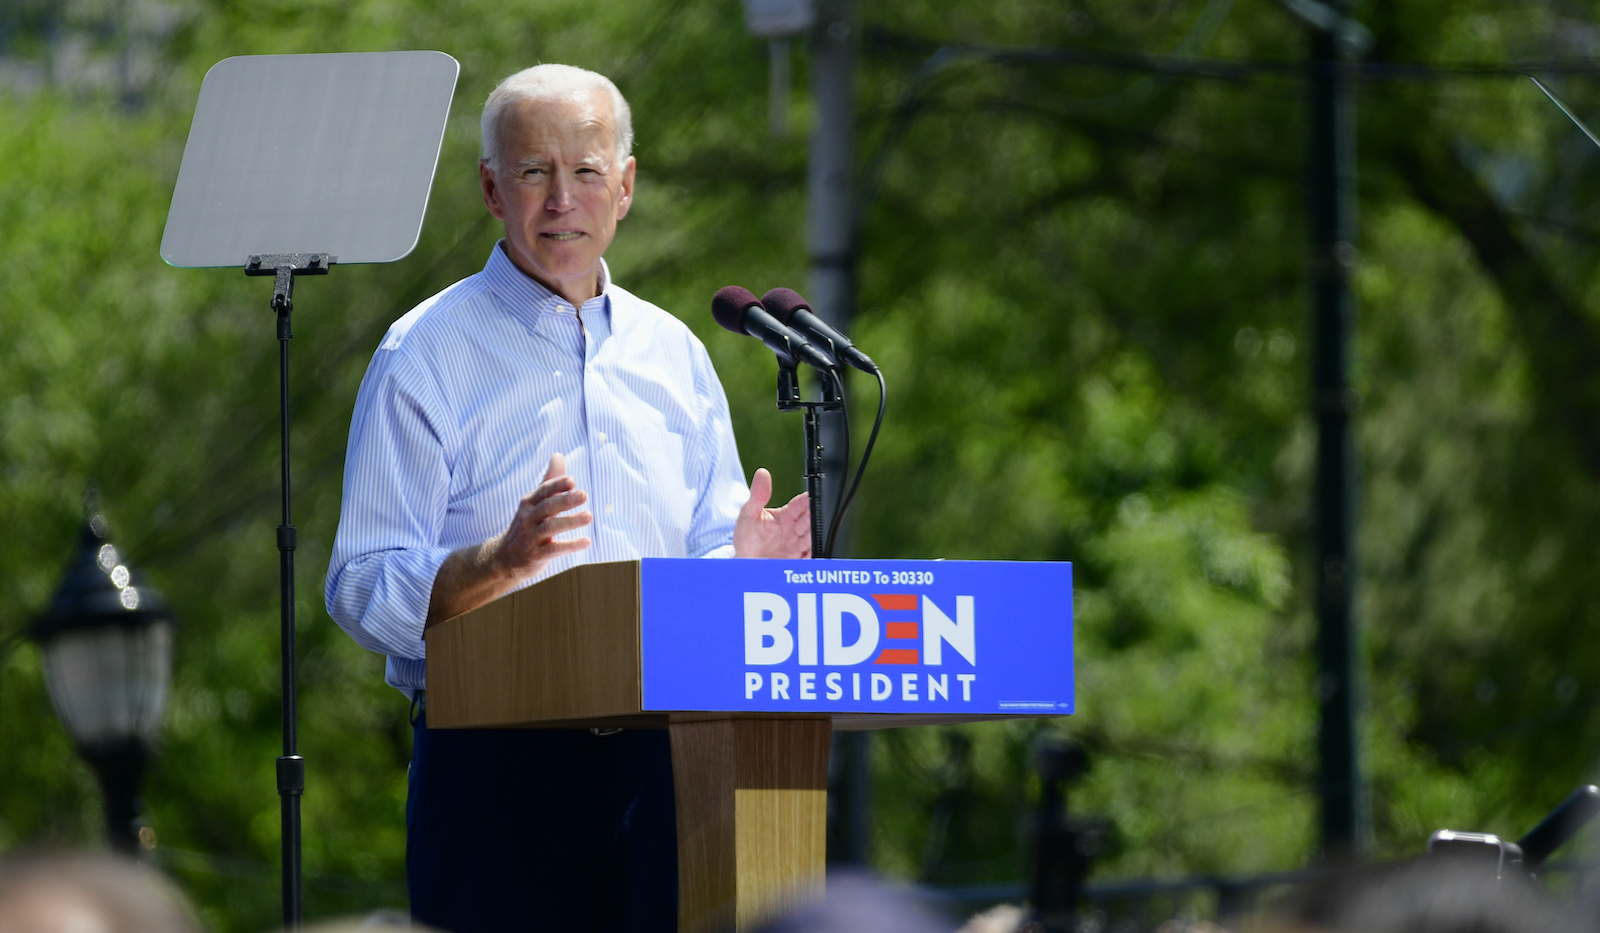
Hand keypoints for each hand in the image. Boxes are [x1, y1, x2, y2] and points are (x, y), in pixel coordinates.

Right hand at [427, 453, 591, 625]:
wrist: (504, 559)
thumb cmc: (526, 526)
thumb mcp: (535, 503)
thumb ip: (550, 481)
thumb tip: (558, 455)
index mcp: (529, 503)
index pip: (543, 491)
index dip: (556, 485)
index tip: (572, 480)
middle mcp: (527, 519)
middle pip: (546, 507)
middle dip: (565, 500)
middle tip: (584, 495)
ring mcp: (530, 538)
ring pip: (549, 528)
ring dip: (570, 521)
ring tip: (589, 516)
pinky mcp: (535, 556)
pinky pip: (553, 550)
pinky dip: (570, 545)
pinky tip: (587, 541)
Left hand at [733, 468, 810, 558]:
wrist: (742, 562)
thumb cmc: (746, 537)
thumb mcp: (748, 514)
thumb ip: (757, 495)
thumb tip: (762, 473)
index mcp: (786, 516)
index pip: (799, 505)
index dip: (805, 501)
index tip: (809, 497)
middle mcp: (794, 530)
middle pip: (809, 521)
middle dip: (814, 518)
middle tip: (815, 516)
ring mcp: (796, 546)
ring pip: (811, 539)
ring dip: (815, 537)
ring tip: (814, 535)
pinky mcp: (797, 561)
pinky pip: (808, 558)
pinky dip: (812, 556)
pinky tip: (812, 554)